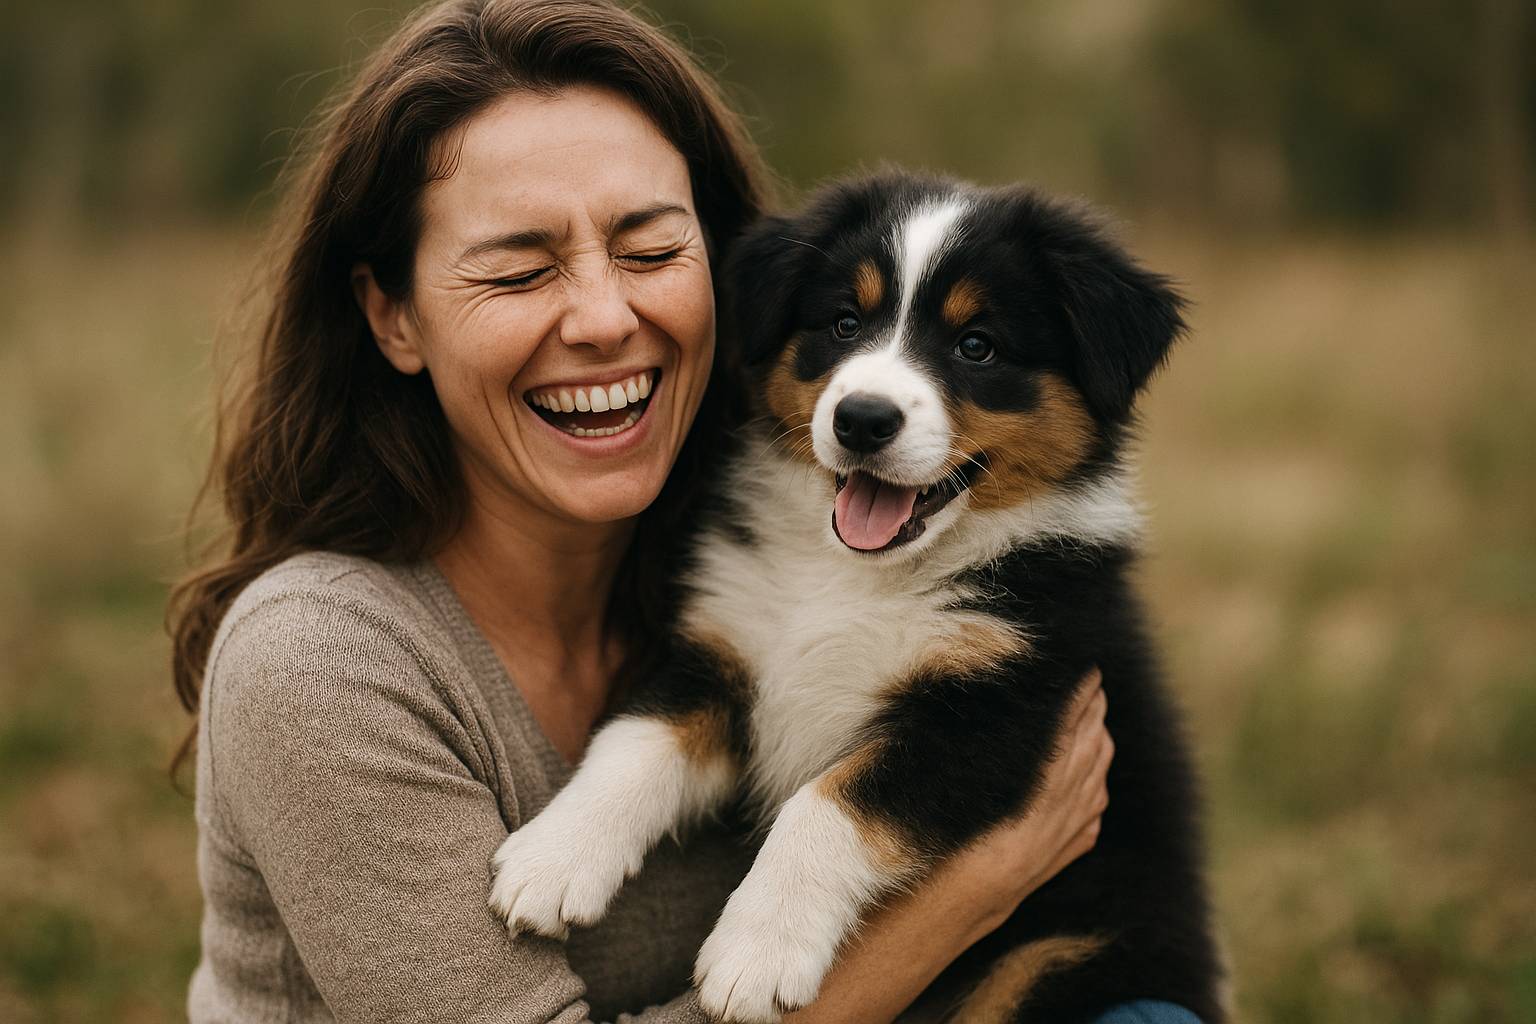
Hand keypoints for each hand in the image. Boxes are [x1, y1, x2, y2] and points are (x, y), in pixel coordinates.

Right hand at [782, 668, 1113, 1023]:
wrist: (858, 982)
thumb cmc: (859, 904)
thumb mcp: (869, 823)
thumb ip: (897, 769)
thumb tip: (925, 713)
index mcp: (1002, 848)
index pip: (1058, 767)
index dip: (1072, 718)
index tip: (1083, 675)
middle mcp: (1023, 869)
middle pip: (1079, 786)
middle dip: (1090, 729)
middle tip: (1095, 683)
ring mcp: (1020, 887)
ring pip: (1079, 817)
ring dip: (1091, 765)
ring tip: (1095, 723)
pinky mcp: (1010, 900)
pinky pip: (1068, 850)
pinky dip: (1084, 811)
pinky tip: (1087, 796)